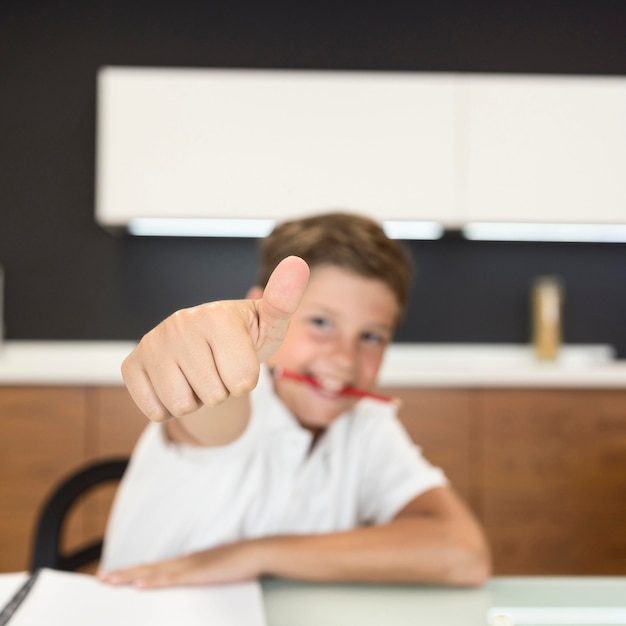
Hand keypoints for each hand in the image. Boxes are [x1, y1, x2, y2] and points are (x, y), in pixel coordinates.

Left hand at [98, 541, 262, 587]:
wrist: (255, 553)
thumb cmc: (238, 564)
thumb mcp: (214, 573)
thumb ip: (199, 578)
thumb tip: (187, 586)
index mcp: (186, 563)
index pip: (153, 568)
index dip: (133, 572)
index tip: (113, 575)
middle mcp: (183, 562)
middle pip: (147, 568)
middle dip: (123, 574)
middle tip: (100, 578)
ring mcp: (190, 567)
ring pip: (153, 573)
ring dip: (130, 577)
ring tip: (110, 581)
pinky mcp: (198, 574)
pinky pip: (171, 579)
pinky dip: (154, 582)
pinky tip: (139, 585)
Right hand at [122, 256, 309, 421]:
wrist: (207, 345)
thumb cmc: (244, 336)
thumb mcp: (269, 324)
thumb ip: (284, 300)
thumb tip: (297, 264)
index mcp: (216, 315)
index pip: (243, 382)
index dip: (245, 381)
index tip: (239, 359)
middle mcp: (179, 324)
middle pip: (213, 396)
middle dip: (221, 391)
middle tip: (218, 367)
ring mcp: (152, 344)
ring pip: (182, 406)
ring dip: (195, 400)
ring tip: (198, 374)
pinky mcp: (131, 365)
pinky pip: (155, 411)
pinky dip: (168, 407)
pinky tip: (176, 382)